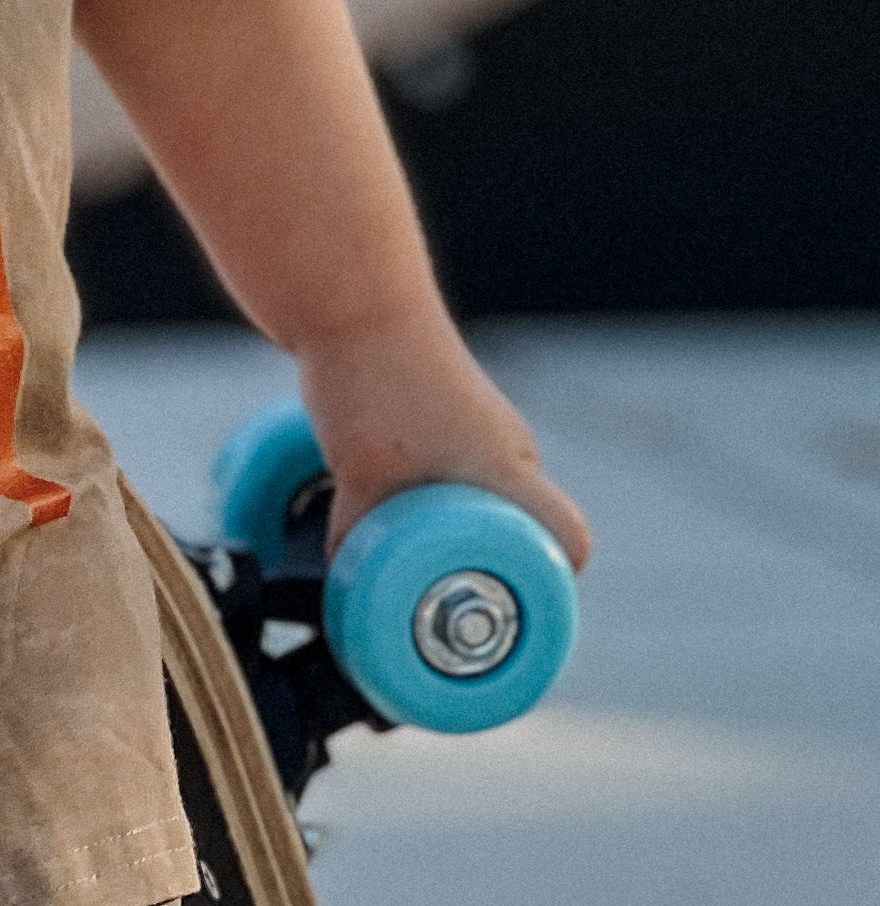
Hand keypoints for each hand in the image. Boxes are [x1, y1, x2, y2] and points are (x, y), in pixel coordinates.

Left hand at [294, 307, 591, 572]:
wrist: (351, 303)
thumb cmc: (376, 383)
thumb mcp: (362, 476)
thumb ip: (356, 537)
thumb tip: (338, 586)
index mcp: (509, 471)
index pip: (568, 540)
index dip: (549, 577)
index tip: (511, 602)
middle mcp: (505, 449)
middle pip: (526, 522)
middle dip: (494, 557)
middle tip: (452, 584)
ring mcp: (477, 426)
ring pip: (484, 491)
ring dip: (457, 520)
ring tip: (410, 544)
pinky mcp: (442, 409)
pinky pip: (451, 464)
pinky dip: (430, 488)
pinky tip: (388, 496)